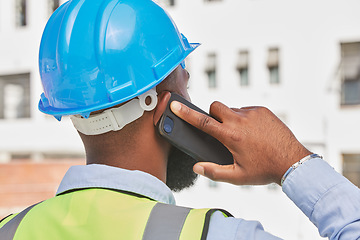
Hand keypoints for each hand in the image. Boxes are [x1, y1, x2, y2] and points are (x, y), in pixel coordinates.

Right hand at [170, 101, 311, 184]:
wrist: (292, 162)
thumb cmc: (265, 170)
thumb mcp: (237, 177)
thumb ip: (214, 172)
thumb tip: (197, 167)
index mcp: (231, 136)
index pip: (203, 122)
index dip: (186, 113)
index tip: (175, 105)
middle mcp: (240, 121)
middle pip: (215, 107)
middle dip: (212, 115)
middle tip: (220, 130)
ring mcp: (252, 113)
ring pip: (231, 109)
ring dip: (230, 118)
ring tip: (241, 135)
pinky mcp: (263, 110)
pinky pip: (246, 109)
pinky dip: (244, 118)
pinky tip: (253, 132)